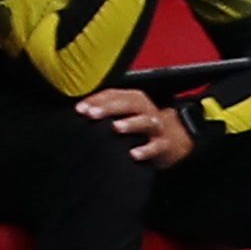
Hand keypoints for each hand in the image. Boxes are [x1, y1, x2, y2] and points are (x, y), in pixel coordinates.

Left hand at [75, 83, 194, 167]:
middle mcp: (146, 110)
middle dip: (109, 108)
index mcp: (133, 99)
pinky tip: (133, 154)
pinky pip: (156, 146)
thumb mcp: (123, 113)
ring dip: (130, 123)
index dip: (95, 100)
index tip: (79, 109)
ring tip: (115, 127)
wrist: (172, 140)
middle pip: (129, 104)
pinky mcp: (164, 144)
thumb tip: (77, 111)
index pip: (113, 95)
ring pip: (146, 122)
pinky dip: (146, 150)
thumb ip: (103, 109)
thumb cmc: (138, 125)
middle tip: (92, 114)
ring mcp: (157, 127)